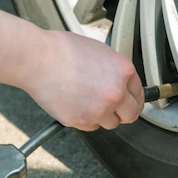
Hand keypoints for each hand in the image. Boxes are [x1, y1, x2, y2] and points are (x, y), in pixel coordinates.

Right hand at [21, 30, 143, 130]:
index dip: (132, 98)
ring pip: (110, 123)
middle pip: (131, 115)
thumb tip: (122, 83)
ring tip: (87, 100)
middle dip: (123, 113)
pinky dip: (85, 119)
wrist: (38, 59)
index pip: (139, 94)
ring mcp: (100, 109)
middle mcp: (116, 93)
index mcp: (124, 71)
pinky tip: (75, 103)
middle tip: (114, 109)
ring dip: (102, 116)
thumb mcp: (100, 52)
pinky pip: (90, 126)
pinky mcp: (82, 121)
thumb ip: (115, 71)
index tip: (129, 102)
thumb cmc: (62, 50)